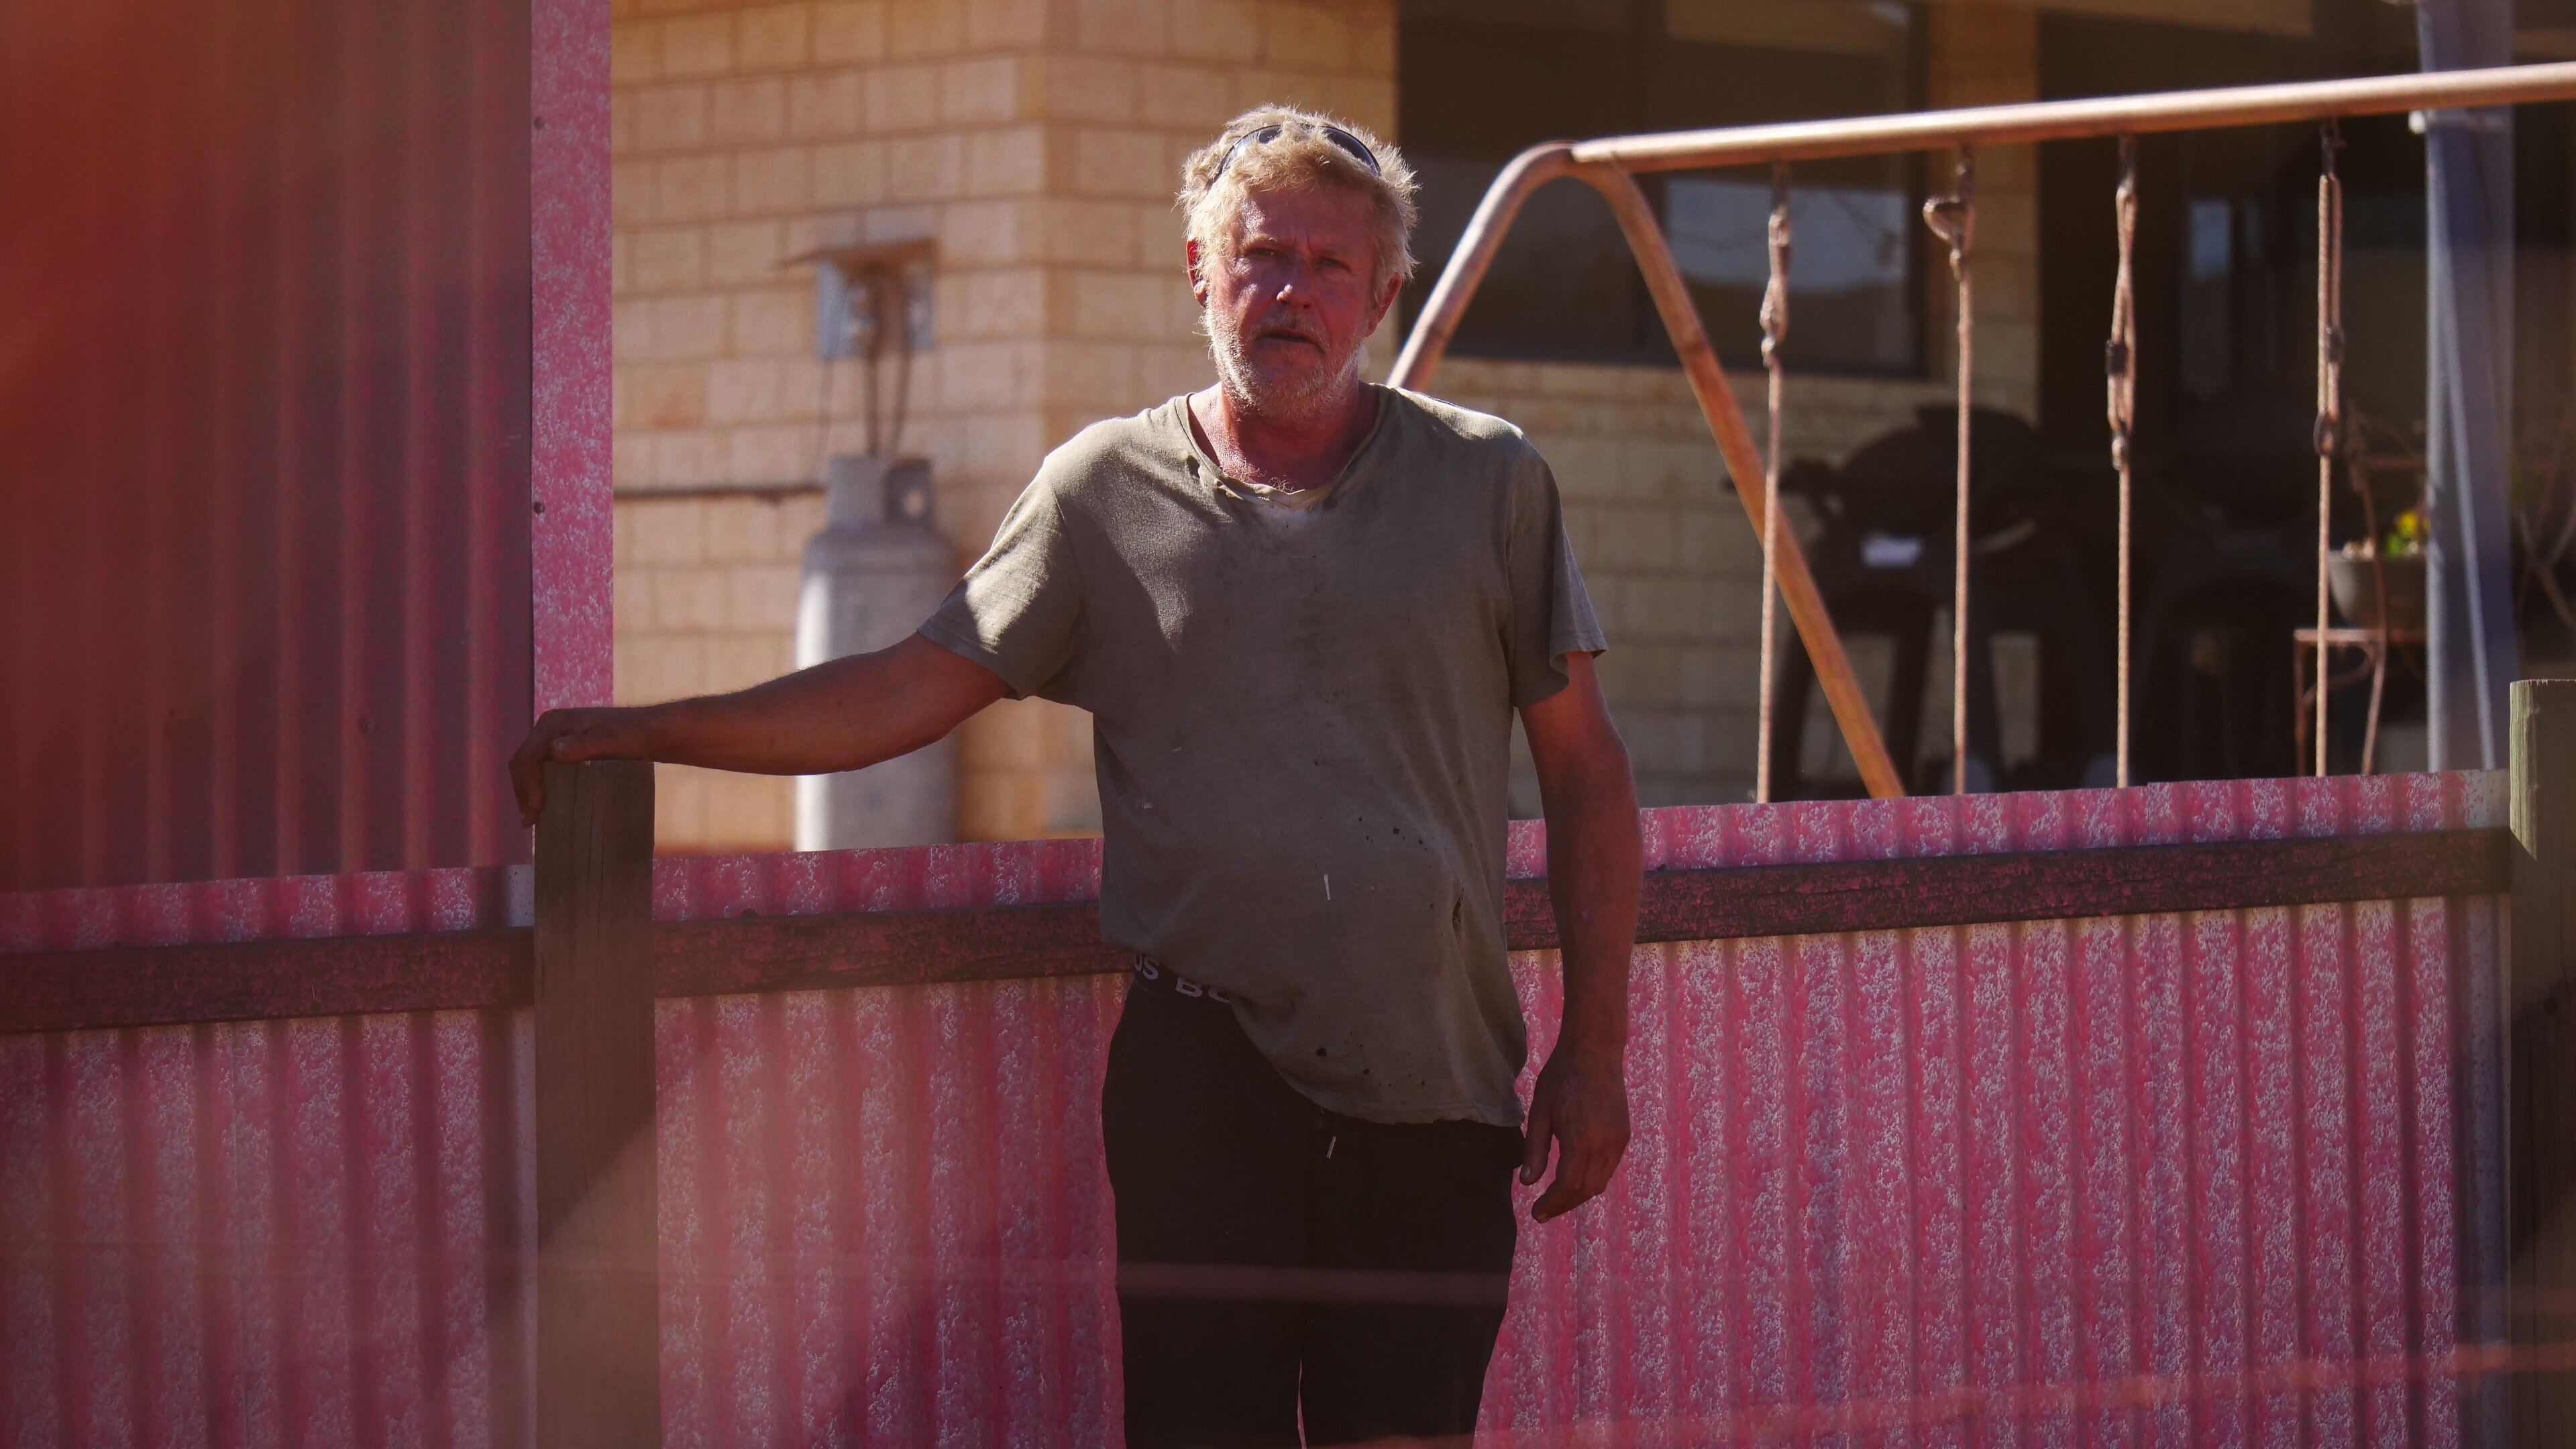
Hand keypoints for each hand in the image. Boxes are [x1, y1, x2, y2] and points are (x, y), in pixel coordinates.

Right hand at [508, 707, 654, 825]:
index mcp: (553, 724)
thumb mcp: (610, 740)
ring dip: (527, 791)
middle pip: (523, 762)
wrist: (650, 732)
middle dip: (523, 791)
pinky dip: (538, 788)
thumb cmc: (633, 735)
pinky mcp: (563, 752)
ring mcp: (555, 741)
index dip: (528, 784)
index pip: (529, 756)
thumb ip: (584, 745)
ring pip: (529, 768)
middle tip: (529, 821)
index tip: (536, 809)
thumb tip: (554, 751)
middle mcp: (549, 730)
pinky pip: (542, 770)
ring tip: (532, 819)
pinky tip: (543, 806)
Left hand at [1518, 1036, 1629, 1222]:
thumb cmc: (1561, 1076)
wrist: (1595, 1050)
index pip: (1568, 1186)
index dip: (1552, 1204)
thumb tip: (1528, 1183)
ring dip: (1578, 1195)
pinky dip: (1591, 1180)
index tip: (1537, 1214)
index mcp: (1582, 1138)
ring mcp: (1618, 1140)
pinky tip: (1574, 1178)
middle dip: (1564, 1205)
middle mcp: (1605, 1143)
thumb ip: (1534, 1149)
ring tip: (1556, 1199)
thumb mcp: (1539, 1111)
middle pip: (1586, 1190)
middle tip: (1543, 1211)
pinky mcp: (1624, 1135)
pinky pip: (1608, 1168)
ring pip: (1600, 1182)